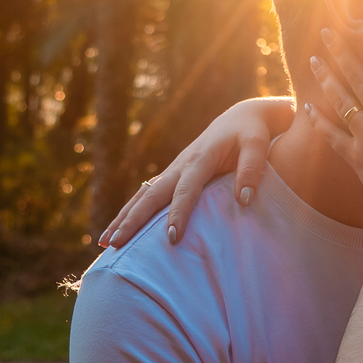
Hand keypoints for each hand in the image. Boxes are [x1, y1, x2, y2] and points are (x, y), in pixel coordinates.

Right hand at [100, 97, 294, 247]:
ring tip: (104, 243)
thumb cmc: (251, 133)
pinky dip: (130, 212)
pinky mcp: (172, 175)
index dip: (179, 214)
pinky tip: (117, 230)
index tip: (172, 238)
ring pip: (143, 196)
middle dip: (133, 220)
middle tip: (117, 244)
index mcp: (200, 159)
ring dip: (123, 218)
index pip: (187, 190)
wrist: (240, 118)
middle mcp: (181, 165)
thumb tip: (243, 200)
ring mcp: (173, 170)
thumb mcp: (257, 146)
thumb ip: (251, 170)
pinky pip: (146, 196)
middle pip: (152, 195)